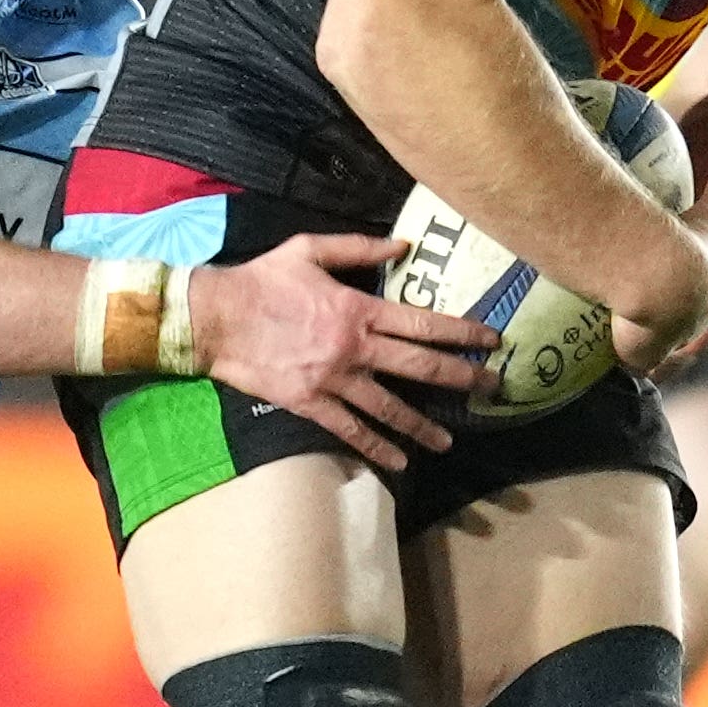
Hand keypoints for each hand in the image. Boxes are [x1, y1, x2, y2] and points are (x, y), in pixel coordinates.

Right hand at [190, 234, 499, 472]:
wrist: (215, 318)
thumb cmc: (261, 280)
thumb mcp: (309, 249)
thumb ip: (359, 247)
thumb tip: (403, 245)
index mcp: (358, 308)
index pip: (423, 323)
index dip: (462, 332)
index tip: (491, 340)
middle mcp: (354, 347)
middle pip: (420, 367)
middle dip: (461, 378)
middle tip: (491, 388)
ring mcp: (333, 379)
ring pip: (390, 408)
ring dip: (423, 426)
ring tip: (449, 440)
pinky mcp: (310, 403)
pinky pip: (350, 430)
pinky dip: (376, 447)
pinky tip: (399, 461)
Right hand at [608, 152, 707, 378]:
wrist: (664, 281)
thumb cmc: (688, 245)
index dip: (697, 273)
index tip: (681, 265)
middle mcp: (703, 316)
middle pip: (690, 311)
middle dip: (679, 306)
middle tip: (650, 292)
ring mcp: (677, 337)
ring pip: (668, 336)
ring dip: (657, 331)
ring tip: (635, 321)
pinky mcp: (650, 357)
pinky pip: (646, 361)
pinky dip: (639, 357)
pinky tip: (627, 353)